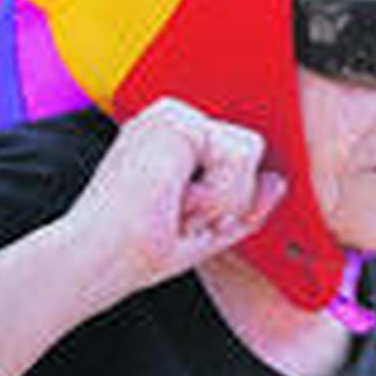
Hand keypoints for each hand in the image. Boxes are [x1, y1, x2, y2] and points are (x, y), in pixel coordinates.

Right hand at [59, 98, 285, 308]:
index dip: (224, 200)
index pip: (237, 160)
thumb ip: (243, 204)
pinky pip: (240, 156)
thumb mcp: (205, 229)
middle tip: (177, 216)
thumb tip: (278, 181)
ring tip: (176, 207)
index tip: (178, 219)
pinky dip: (217, 194)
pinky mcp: (176, 119)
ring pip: (250, 152)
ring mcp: (171, 115)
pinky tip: (175, 199)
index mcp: (171, 144)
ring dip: (221, 199)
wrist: (96, 260)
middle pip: (250, 152)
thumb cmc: (134, 252)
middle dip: (227, 200)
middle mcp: (170, 121)